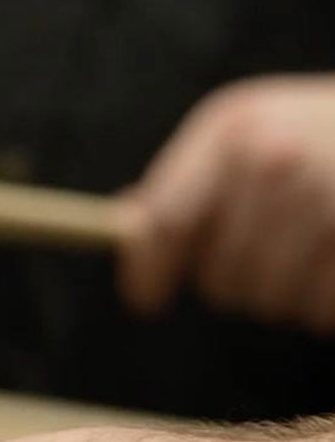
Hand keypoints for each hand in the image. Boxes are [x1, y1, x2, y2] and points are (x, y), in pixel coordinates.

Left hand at [119, 75, 334, 332]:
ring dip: (287, 293)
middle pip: (218, 279)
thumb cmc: (320, 133)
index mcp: (232, 131)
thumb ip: (187, 182)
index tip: (146, 302)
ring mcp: (322, 199)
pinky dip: (326, 303)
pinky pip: (319, 310)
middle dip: (239, 279)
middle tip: (277, 248)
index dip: (149, 273)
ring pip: (268, 301)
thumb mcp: (251, 132)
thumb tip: (126, 221)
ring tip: (318, 248)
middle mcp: (272, 161)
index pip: (164, 225)